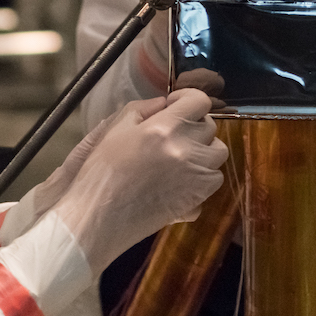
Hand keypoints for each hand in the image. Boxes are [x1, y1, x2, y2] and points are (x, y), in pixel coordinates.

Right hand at [52, 88, 227, 273]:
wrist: (96, 217)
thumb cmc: (100, 171)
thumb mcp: (114, 129)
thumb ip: (142, 109)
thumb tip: (164, 103)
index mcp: (165, 128)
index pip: (200, 101)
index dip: (188, 99)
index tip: (175, 106)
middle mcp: (186, 150)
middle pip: (210, 127)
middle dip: (194, 125)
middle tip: (174, 133)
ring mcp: (195, 177)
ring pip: (218, 154)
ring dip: (203, 151)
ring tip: (181, 157)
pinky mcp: (196, 200)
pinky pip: (214, 180)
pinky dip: (203, 177)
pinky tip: (182, 180)